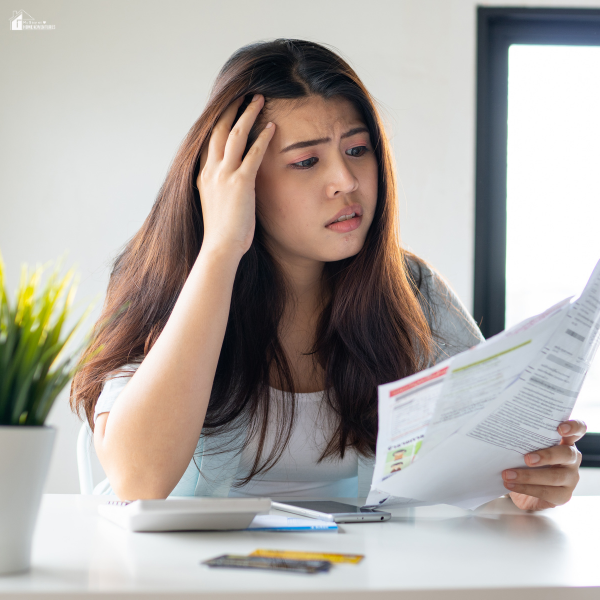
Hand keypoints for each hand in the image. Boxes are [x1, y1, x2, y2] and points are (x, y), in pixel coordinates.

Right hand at [197, 93, 274, 256]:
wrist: (220, 248)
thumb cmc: (222, 234)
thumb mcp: (218, 205)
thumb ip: (223, 189)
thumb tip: (234, 186)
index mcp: (204, 176)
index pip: (210, 141)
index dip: (219, 122)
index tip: (228, 110)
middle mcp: (211, 171)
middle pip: (218, 129)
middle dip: (230, 109)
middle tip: (242, 94)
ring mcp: (224, 175)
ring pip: (234, 134)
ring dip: (247, 114)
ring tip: (258, 99)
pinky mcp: (240, 182)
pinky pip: (253, 153)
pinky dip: (262, 138)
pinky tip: (272, 127)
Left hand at [501, 419, 585, 510]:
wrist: (524, 488)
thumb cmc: (524, 460)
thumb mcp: (525, 447)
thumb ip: (523, 438)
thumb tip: (501, 429)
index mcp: (565, 441)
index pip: (577, 430)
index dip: (573, 427)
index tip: (560, 428)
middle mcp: (571, 458)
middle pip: (567, 454)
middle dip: (546, 455)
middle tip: (526, 458)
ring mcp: (570, 477)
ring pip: (555, 476)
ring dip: (528, 476)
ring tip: (507, 474)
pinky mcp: (563, 494)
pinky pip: (546, 492)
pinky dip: (525, 488)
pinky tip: (511, 485)